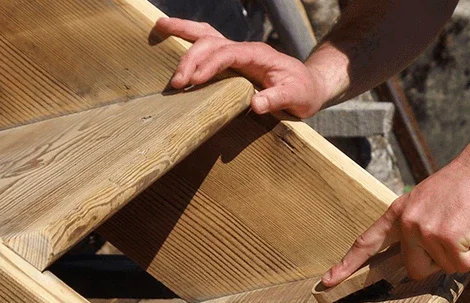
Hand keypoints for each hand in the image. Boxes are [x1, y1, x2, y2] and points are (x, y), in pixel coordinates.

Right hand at [155, 17, 326, 116]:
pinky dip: (187, 37)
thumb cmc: (304, 92)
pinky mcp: (231, 59)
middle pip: (213, 43)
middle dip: (192, 59)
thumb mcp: (297, 98)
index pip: (229, 54)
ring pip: (206, 35)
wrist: (310, 85)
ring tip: (158, 29)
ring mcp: (236, 52)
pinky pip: (207, 44)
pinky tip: (168, 31)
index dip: (211, 65)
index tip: (195, 81)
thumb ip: (277, 99)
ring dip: (182, 33)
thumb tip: (256, 105)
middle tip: (176, 83)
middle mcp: (245, 49)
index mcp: (259, 55)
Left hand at [321, 156, 469, 286]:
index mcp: (399, 213)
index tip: (328, 282)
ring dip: (463, 254)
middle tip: (455, 237)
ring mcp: (424, 229)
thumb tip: (425, 259)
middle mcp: (407, 222)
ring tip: (467, 226)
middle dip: (439, 262)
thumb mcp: (429, 203)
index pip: (366, 242)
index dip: (348, 265)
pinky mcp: (445, 236)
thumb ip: (419, 228)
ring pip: (444, 268)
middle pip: (416, 270)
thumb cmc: (464, 186)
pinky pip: (462, 264)